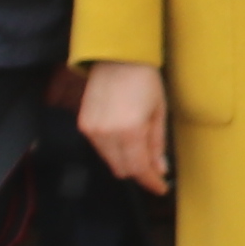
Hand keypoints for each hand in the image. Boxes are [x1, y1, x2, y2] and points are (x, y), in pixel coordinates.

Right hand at [77, 57, 171, 194]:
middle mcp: (106, 134)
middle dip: (139, 170)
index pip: (138, 169)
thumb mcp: (159, 111)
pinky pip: (99, 148)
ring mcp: (92, 130)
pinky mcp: (84, 125)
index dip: (150, 182)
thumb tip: (159, 170)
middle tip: (153, 165)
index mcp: (130, 131)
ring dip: (125, 160)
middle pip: (122, 169)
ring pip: (109, 160)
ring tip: (139, 144)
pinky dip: (113, 149)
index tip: (161, 188)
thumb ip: (157, 144)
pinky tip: (123, 135)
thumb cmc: (145, 80)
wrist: (117, 57)